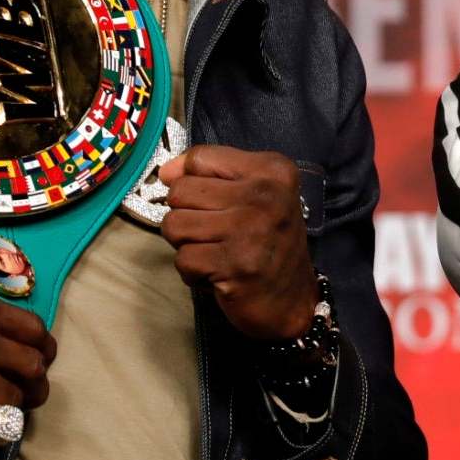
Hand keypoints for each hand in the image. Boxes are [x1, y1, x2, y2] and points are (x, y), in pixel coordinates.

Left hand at [159, 145, 317, 340]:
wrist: (294, 301)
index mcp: (272, 170)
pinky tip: (217, 273)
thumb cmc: (267, 243)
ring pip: (174, 225)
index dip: (189, 180)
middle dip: (186, 216)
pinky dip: (193, 272)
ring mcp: (250, 231)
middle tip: (213, 234)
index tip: (207, 202)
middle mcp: (265, 195)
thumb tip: (165, 172)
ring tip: (214, 252)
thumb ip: (210, 174)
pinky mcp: (236, 266)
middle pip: (181, 191)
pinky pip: (183, 259)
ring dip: (186, 245)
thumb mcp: (252, 195)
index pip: (200, 158)